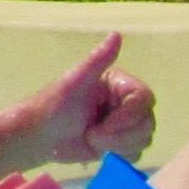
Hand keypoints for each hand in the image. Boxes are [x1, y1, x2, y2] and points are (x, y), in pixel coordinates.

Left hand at [23, 33, 156, 164]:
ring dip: (117, 145)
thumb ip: (97, 59)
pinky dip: (117, 154)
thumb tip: (116, 34)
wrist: (40, 136)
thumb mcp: (75, 81)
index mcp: (119, 83)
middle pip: (147, 122)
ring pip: (143, 139)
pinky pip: (135, 153)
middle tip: (92, 134)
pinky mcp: (120, 144)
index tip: (104, 124)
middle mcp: (126, 102)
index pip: (144, 98)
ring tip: (91, 139)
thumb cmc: (53, 105)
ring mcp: (125, 125)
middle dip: (120, 135)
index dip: (129, 115)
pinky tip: (98, 149)